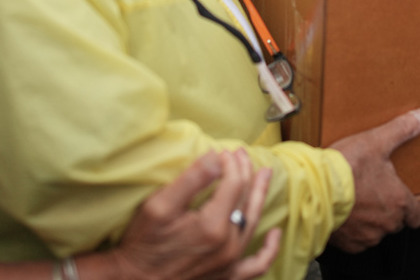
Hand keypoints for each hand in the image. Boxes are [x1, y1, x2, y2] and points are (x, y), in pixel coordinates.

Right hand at [110, 150, 280, 279]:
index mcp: (212, 226)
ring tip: (263, 175)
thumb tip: (215, 156)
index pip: (233, 183)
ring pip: (253, 222)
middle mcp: (228, 245)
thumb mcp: (159, 206)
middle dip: (245, 171)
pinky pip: (258, 264)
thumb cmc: (143, 245)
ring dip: (259, 195)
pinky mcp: (228, 276)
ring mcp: (230, 263)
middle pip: (245, 199)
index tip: (223, 152)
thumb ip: (191, 179)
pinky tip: (276, 233)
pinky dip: (270, 249)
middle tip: (242, 154)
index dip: (231, 163)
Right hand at [328, 109, 419, 252]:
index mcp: (399, 201)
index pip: (417, 215)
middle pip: (395, 221)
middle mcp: (387, 222)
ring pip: (375, 231)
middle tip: (373, 190)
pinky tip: (343, 211)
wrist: (314, 189)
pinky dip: (351, 230)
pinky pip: (356, 240)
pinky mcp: (349, 244)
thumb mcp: (376, 142)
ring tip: (355, 199)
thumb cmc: (346, 168)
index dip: (412, 208)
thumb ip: (401, 130)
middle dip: (386, 209)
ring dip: (368, 219)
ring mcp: (368, 235)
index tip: (404, 200)